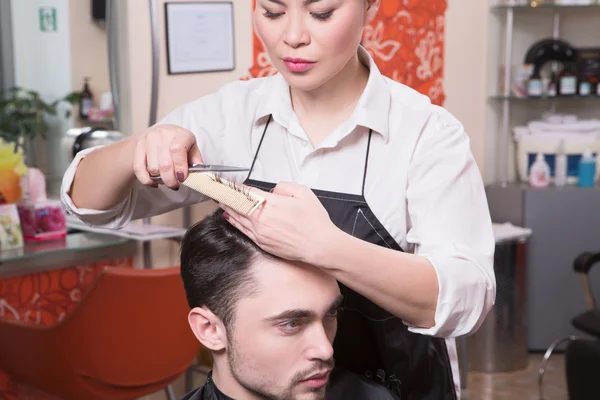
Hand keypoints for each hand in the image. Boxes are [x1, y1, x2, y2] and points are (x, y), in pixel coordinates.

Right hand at [131, 124, 202, 188]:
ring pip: (152, 168)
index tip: (182, 178)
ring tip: (165, 181)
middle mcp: (163, 134)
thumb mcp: (191, 148)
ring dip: (160, 180)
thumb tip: (200, 171)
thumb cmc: (178, 143)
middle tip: (174, 185)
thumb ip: (196, 159)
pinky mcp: (138, 146)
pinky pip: (138, 168)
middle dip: (170, 180)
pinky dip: (146, 180)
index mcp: (180, 133)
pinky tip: (153, 182)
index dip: (180, 167)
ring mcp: (148, 139)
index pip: (177, 150)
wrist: (157, 134)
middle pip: (164, 163)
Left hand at [220, 182, 339, 265]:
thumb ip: (284, 187)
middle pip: (236, 205)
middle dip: (224, 197)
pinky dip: (234, 222)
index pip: (245, 192)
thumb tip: (272, 191)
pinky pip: (243, 230)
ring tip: (218, 201)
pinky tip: (229, 217)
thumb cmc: (314, 221)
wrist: (320, 246)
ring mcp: (260, 233)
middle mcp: (261, 219)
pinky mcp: (262, 243)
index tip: (223, 183)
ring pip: (237, 218)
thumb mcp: (303, 193)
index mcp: (270, 204)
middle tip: (214, 190)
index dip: (232, 187)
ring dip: (226, 208)